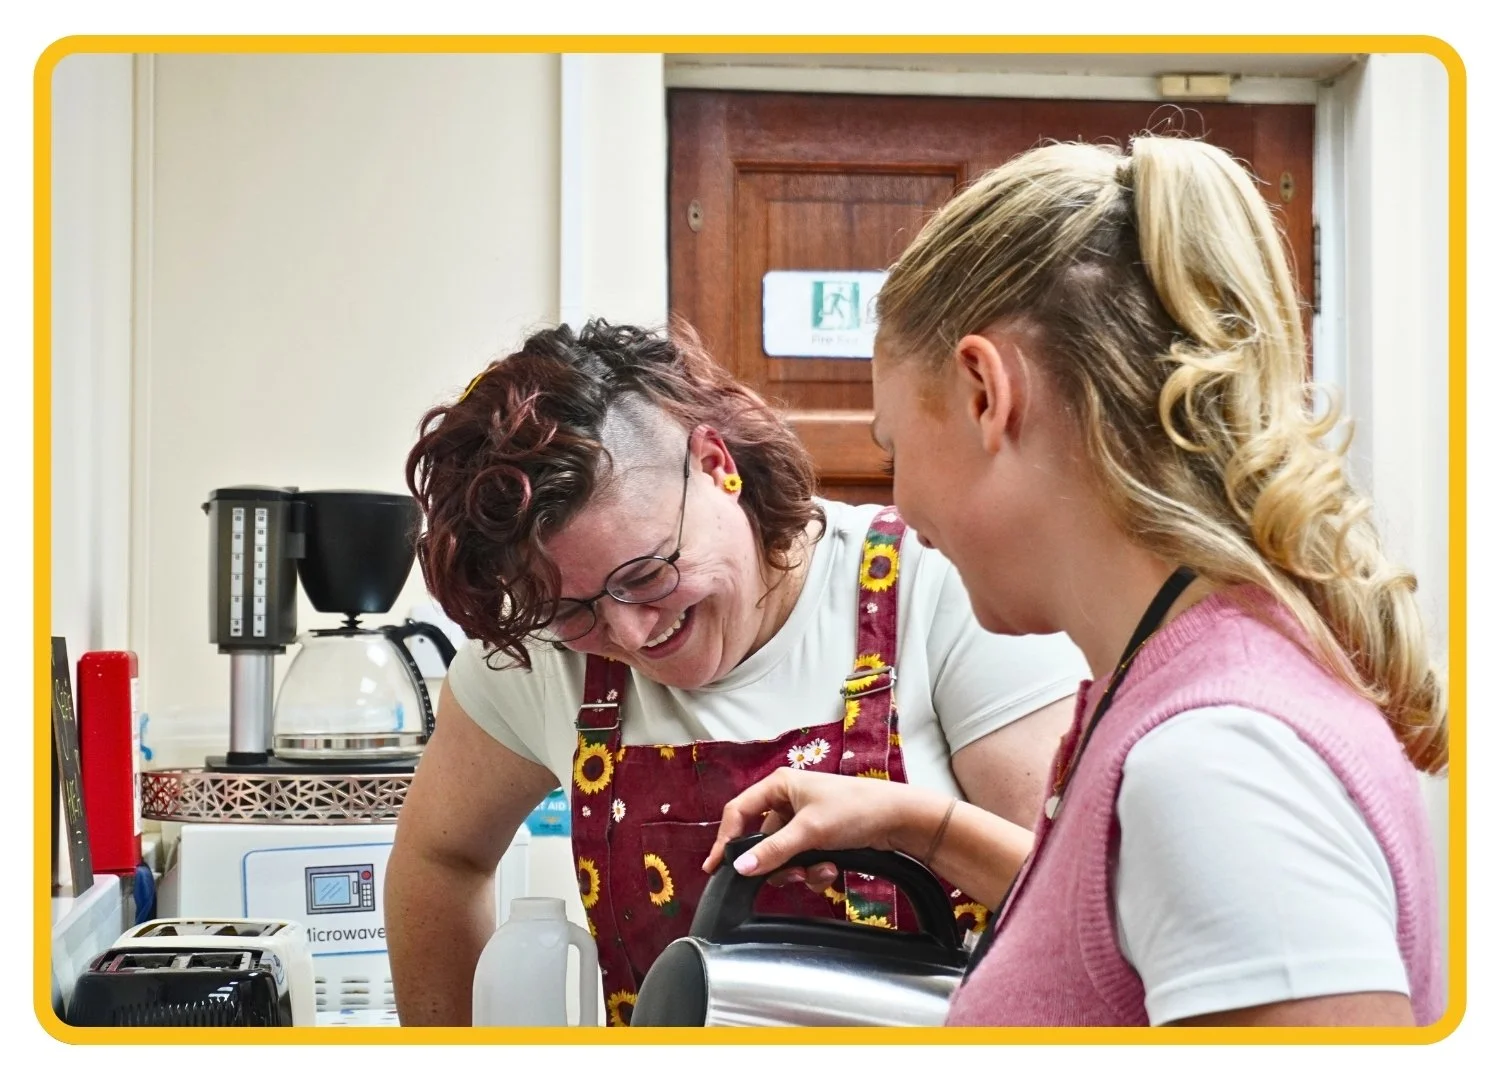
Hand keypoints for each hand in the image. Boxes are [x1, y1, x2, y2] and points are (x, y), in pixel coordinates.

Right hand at [703, 767, 940, 880]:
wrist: (898, 819)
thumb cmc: (854, 809)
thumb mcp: (809, 832)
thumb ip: (772, 851)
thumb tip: (739, 866)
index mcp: (779, 785)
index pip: (738, 812)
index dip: (725, 839)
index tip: (716, 867)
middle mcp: (788, 800)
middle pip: (761, 839)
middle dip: (776, 863)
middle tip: (790, 876)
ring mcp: (804, 820)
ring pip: (783, 855)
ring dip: (798, 870)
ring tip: (820, 872)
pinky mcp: (819, 837)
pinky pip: (802, 860)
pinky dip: (814, 871)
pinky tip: (832, 872)